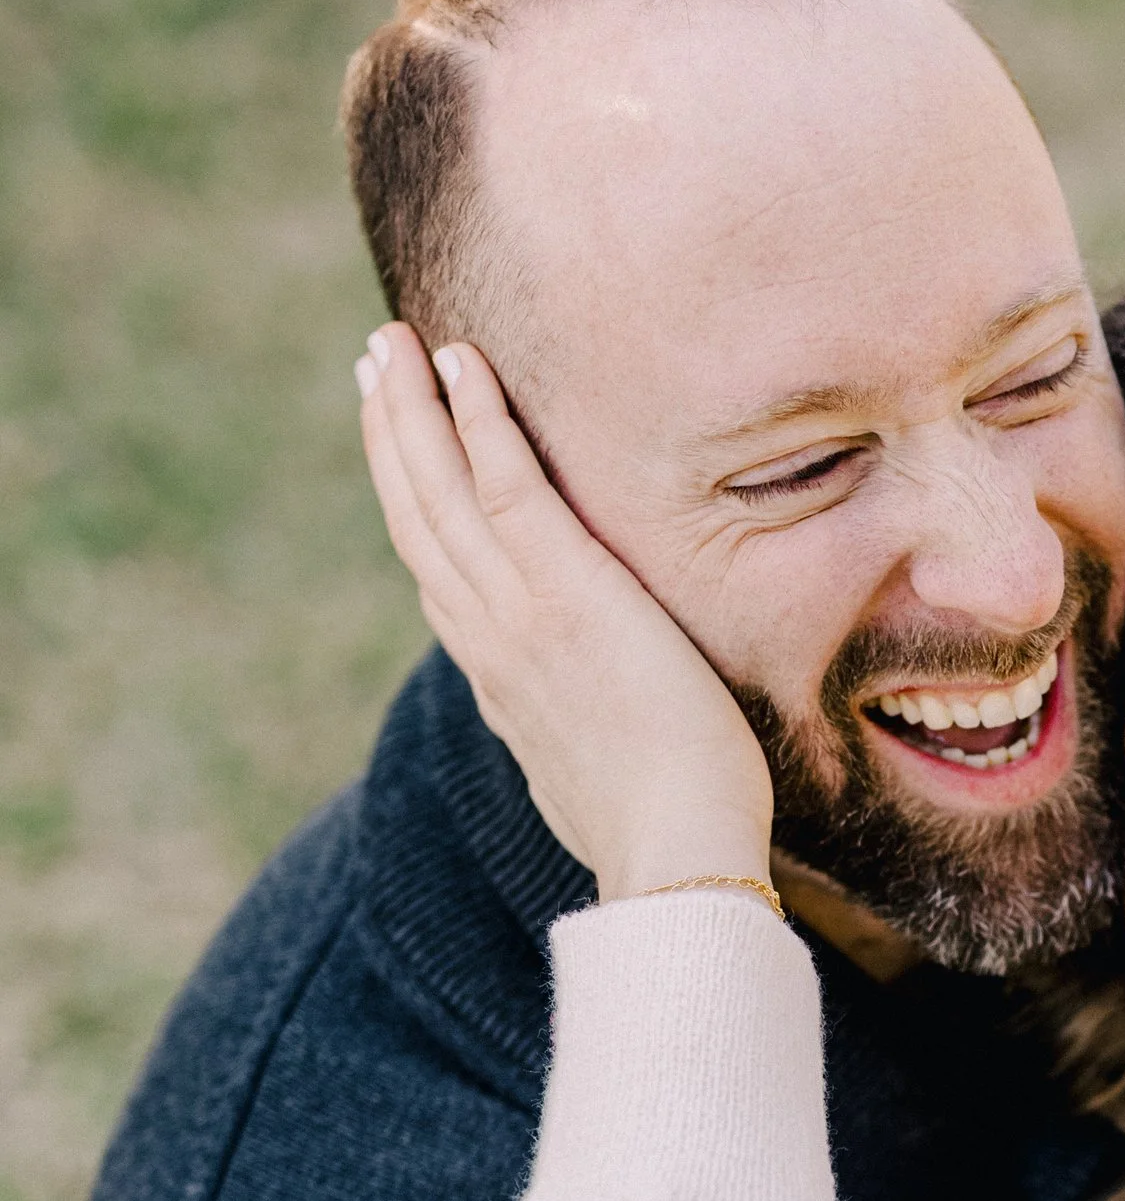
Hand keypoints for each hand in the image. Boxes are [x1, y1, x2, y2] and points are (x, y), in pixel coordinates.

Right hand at [357, 323, 774, 900]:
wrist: (677, 858)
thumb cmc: (670, 835)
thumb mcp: (598, 781)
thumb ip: (575, 740)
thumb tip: (573, 739)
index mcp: (502, 684)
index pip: (442, 578)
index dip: (414, 509)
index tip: (401, 458)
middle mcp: (492, 641)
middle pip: (419, 519)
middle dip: (390, 439)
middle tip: (372, 368)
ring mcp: (519, 613)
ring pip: (442, 489)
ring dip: (411, 408)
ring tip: (391, 342)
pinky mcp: (565, 589)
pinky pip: (506, 483)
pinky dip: (476, 418)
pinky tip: (461, 363)